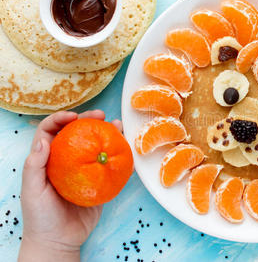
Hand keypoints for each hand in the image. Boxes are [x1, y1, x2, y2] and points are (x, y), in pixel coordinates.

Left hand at [19, 110, 122, 261]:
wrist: (59, 241)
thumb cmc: (40, 217)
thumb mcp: (32, 191)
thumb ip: (34, 166)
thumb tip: (43, 141)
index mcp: (47, 159)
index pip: (51, 131)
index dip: (60, 119)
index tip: (74, 116)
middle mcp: (66, 161)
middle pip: (77, 133)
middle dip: (88, 120)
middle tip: (101, 115)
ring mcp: (84, 170)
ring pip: (96, 146)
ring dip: (108, 133)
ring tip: (119, 126)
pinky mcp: (99, 182)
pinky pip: (110, 166)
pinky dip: (120, 157)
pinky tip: (128, 150)